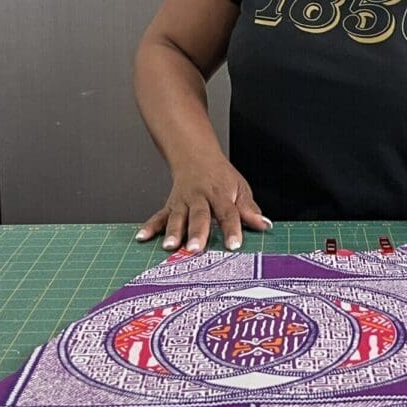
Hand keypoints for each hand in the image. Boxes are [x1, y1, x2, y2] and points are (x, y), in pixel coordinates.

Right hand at [134, 154, 271, 251]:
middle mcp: (200, 198)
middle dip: (197, 233)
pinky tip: (142, 237)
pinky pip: (159, 216)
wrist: (196, 157)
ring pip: (177, 217)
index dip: (232, 229)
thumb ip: (249, 210)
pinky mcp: (170, 205)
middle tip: (195, 249)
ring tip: (170, 246)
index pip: (228, 213)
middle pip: (199, 216)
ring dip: (173, 232)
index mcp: (220, 194)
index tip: (234, 244)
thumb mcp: (240, 189)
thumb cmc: (221, 177)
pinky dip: (150, 227)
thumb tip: (265, 225)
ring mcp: (183, 201)